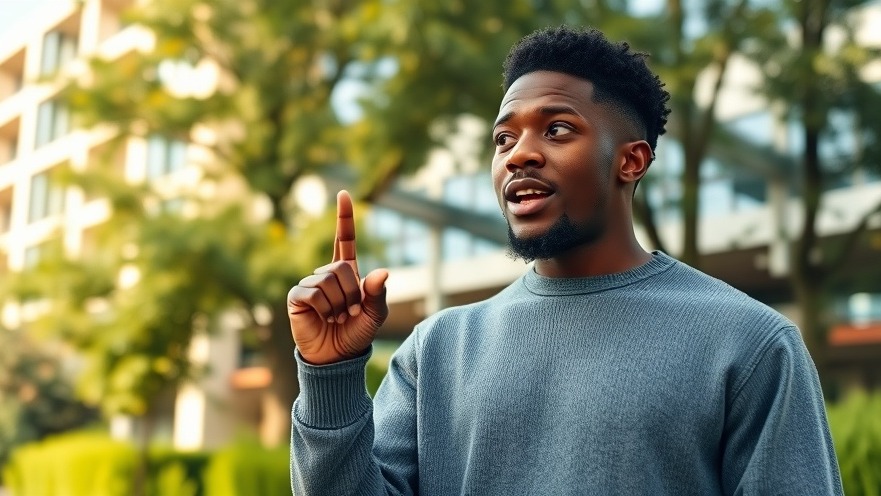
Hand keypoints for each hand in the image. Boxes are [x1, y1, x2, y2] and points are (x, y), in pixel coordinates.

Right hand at [287, 190, 388, 364]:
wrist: (336, 357)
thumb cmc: (356, 334)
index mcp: (346, 273)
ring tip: (335, 317)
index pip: (344, 239)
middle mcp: (325, 274)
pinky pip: (314, 292)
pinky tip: (322, 318)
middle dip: (351, 293)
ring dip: (338, 304)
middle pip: (342, 267)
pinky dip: (324, 308)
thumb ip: (378, 293)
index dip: (344, 217)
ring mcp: (309, 283)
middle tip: (348, 313)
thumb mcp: (375, 315)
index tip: (343, 193)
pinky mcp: (296, 296)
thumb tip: (382, 272)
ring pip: (328, 281)